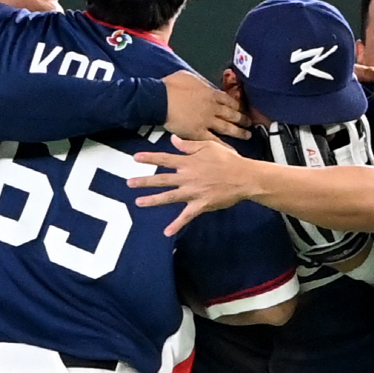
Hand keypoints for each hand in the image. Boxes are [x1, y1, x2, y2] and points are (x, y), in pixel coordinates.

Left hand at [131, 136, 258, 235]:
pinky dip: (176, 225)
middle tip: (129, 183)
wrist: (244, 177)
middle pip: (162, 179)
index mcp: (188, 162)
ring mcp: (193, 192)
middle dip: (144, 181)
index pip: (165, 159)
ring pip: (169, 197)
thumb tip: (173, 139)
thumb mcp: (209, 146)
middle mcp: (187, 177)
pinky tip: (166, 232)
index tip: (135, 158)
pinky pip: (186, 216)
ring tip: (138, 203)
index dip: (150, 158)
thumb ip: (189, 145)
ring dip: (153, 200)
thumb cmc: (228, 160)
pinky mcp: (200, 205)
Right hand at [162, 71, 249, 140]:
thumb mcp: (188, 76)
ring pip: (227, 127)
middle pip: (232, 113)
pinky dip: (224, 146)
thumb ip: (199, 82)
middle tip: (250, 122)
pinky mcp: (198, 133)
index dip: (237, 104)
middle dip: (242, 118)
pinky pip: (214, 140)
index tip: (242, 108)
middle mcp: (212, 107)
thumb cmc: (170, 86)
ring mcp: (207, 121)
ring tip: (247, 135)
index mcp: (210, 93)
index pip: (229, 99)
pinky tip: (232, 150)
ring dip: (239, 132)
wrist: (160, 99)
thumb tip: (203, 84)